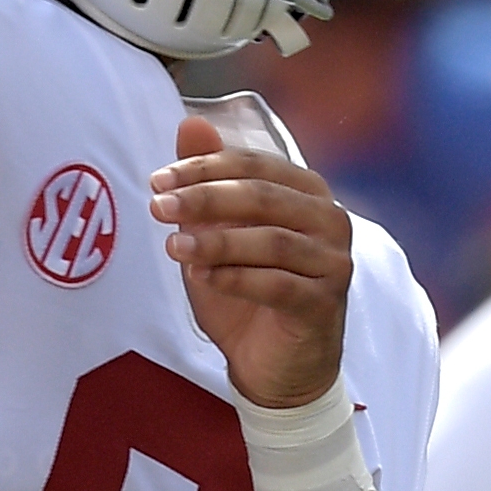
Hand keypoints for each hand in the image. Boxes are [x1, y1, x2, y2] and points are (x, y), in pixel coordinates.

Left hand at [150, 116, 350, 408]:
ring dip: (216, 242)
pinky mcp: (324, 303)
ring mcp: (333, 262)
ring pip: (270, 240)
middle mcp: (329, 219)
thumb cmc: (248, 290)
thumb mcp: (217, 232)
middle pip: (262, 196)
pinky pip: (277, 284)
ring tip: (173, 248)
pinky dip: (236, 278)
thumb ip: (208, 180)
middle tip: (158, 207)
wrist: (276, 367)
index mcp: (306, 190)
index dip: (203, 168)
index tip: (158, 180)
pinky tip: (203, 279)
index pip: (253, 165)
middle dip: (204, 199)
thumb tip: (190, 123)